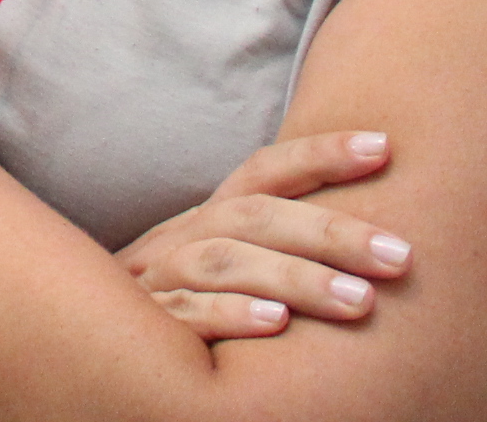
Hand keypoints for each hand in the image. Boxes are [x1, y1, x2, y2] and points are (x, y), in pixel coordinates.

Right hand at [114, 130, 410, 341]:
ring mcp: (157, 280)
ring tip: (361, 301)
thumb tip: (363, 237)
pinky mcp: (143, 329)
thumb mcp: (216, 265)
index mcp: (204, 218)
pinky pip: (185, 315)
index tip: (385, 146)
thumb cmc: (176, 307)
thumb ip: (267, 246)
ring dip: (297, 277)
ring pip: (225, 262)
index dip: (320, 154)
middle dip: (331, 232)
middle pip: (253, 216)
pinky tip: (278, 326)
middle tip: (401, 256)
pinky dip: (231, 315)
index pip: (263, 173)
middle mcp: (180, 239)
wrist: (86, 339)